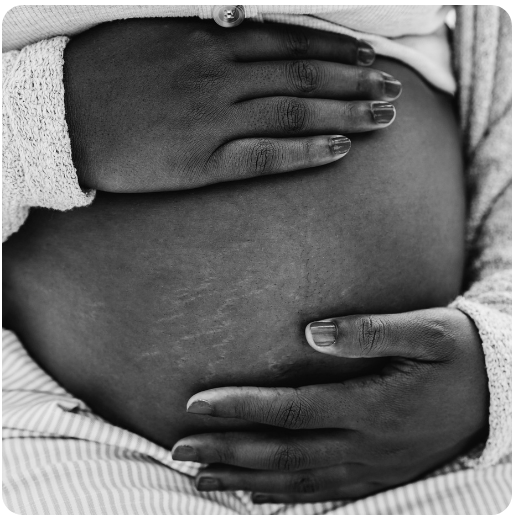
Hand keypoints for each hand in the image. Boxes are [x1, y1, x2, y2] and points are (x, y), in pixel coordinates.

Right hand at [63, 18, 400, 191]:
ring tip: (383, 118)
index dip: (334, 52)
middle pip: (304, 77)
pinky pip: (265, 155)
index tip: (367, 58)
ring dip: (345, 114)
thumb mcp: (157, 35)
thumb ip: (205, 36)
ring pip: (295, 113)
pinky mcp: (203, 162)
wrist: (61, 114)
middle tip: (392, 89)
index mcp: (209, 43)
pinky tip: (340, 151)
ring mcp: (214, 120)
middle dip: (354, 82)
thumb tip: (240, 29)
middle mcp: (220, 76)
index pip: (290, 43)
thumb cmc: (106, 72)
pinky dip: (306, 152)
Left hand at [172, 308, 488, 502]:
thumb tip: (310, 332)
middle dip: (226, 451)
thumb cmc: (458, 356)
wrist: (498, 396)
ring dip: (243, 479)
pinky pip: (320, 494)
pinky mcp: (376, 476)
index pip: (290, 410)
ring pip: (294, 481)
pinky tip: (254, 494)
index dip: (241, 408)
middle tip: (178, 450)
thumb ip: (369, 331)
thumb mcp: (427, 332)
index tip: (197, 404)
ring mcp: (370, 468)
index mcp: (371, 406)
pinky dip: (280, 496)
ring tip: (201, 479)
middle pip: (281, 453)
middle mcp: (364, 445)